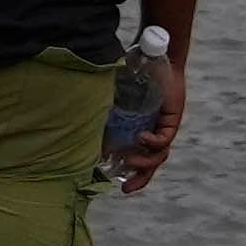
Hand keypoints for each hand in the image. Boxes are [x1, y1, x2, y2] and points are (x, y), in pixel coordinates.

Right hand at [113, 35, 195, 192]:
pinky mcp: (171, 120)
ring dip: (145, 162)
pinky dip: (153, 143)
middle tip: (126, 189)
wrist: (158, 56)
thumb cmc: (135, 70)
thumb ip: (103, 104)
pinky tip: (141, 139)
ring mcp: (164, 127)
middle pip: (151, 162)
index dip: (131, 171)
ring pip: (159, 155)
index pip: (139, 155)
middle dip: (140, 177)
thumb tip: (74, 111)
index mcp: (141, 128)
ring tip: (131, 161)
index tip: (118, 183)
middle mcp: (154, 131)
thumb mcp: (114, 93)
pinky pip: (164, 139)